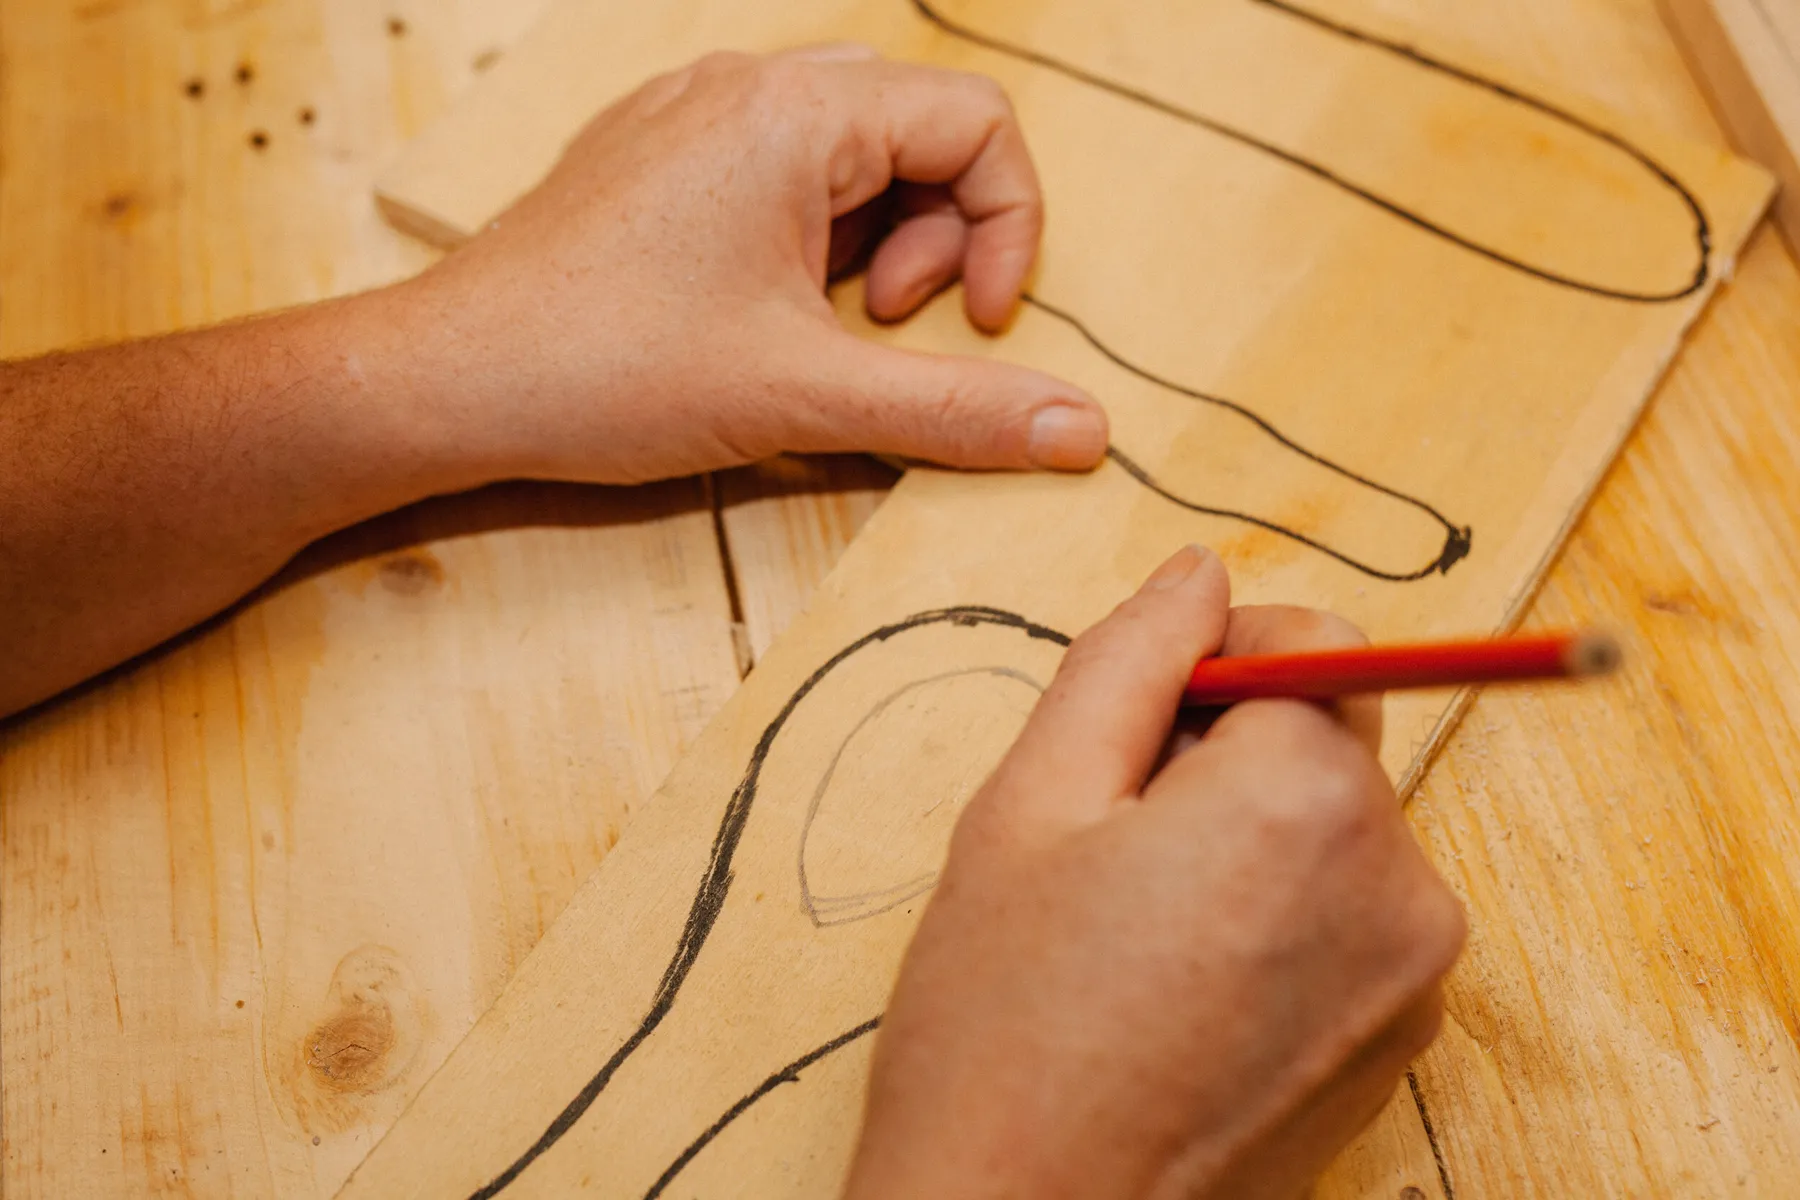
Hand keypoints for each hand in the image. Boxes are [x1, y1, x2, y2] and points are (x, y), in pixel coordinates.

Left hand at [397, 44, 1108, 485]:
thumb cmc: (605, 370)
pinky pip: (778, 167)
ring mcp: (690, 114)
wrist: (444, 382)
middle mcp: (743, 87)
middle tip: (893, 323)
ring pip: (849, 148)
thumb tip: (1087, 434)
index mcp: (794, 113)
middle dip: (940, 232)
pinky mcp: (654, 157)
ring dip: (877, 237)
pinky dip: (811, 235)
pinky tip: (770, 312)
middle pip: (918, 126)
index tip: (978, 323)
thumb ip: (958, 410)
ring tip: (836, 324)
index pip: (977, 123)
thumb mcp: (805, 397)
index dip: (1009, 227)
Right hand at [844, 545, 1465, 1199]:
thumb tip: (1201, 573)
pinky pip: (1350, 922)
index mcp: (1312, 802)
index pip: (1315, 645)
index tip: (1133, 735)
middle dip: (1228, 758)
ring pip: (1335, 833)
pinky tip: (1178, 989)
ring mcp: (1413, 982)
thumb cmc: (1003, 1025)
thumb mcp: (1029, 804)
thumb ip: (1127, 659)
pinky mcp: (1397, 1049)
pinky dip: (1280, 921)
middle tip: (1109, 847)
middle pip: (1330, 741)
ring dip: (1249, 842)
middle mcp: (1402, 885)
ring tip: (1135, 931)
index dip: (1213, 667)